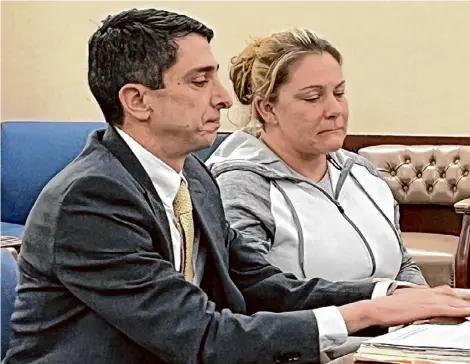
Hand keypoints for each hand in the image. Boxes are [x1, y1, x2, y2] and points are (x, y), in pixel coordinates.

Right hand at [339, 285, 469, 333]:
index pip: (442, 291)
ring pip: (452, 300)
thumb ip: (412, 296)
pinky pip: (448, 309)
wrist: (376, 309)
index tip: (462, 296)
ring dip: (464, 302)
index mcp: (419, 290)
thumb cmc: (384, 306)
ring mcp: (426, 299)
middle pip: (450, 293)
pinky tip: (467, 311)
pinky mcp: (426, 308)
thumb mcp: (400, 298)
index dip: (454, 294)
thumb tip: (418, 297)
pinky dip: (460, 310)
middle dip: (463, 296)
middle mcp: (424, 292)